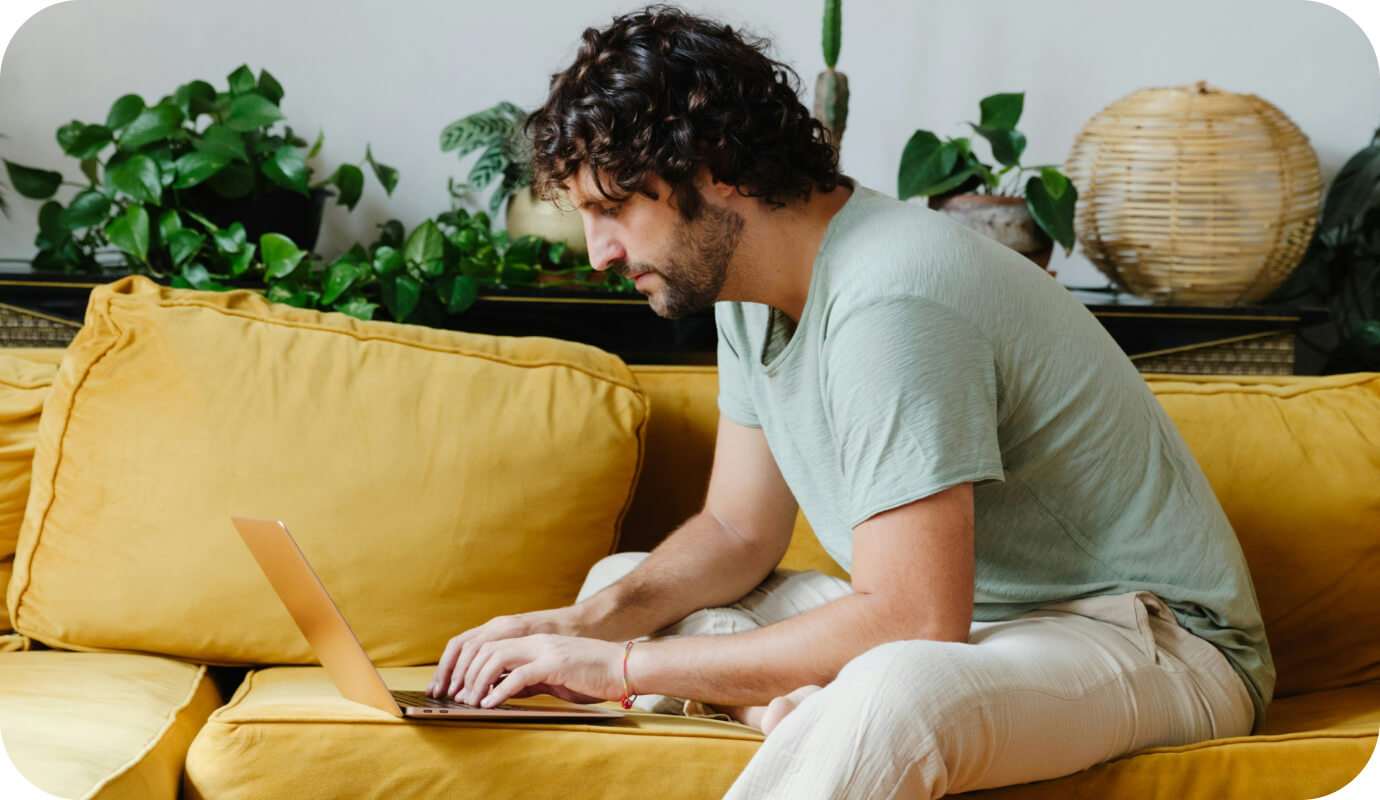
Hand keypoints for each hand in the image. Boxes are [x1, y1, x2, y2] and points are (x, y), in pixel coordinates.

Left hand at [454, 634, 623, 707]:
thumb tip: (503, 691)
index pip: (490, 646)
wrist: (625, 668)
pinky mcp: (556, 663)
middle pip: (487, 649)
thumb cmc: (593, 676)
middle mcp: (536, 641)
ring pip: (497, 658)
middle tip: (456, 696)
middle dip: (465, 673)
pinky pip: (519, 675)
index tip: (457, 687)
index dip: (469, 665)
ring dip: (477, 681)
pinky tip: (489, 703)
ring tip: (469, 701)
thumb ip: (529, 680)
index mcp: (535, 643)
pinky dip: (499, 690)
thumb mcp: (554, 677)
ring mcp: (545, 650)